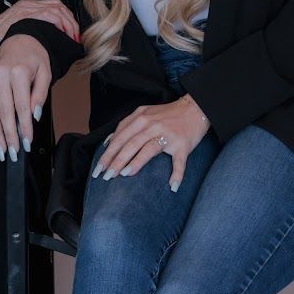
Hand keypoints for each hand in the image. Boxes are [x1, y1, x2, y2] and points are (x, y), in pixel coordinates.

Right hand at [0, 0, 79, 54]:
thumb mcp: (19, 33)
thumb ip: (33, 34)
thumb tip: (48, 45)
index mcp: (29, 7)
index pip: (55, 7)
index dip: (67, 19)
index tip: (73, 33)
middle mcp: (29, 4)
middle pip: (59, 7)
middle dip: (71, 22)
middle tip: (76, 37)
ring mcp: (27, 8)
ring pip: (57, 10)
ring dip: (68, 24)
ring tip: (72, 38)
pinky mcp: (25, 14)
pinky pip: (49, 15)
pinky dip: (60, 24)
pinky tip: (63, 34)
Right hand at [0, 35, 51, 161]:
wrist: (21, 36)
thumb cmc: (35, 54)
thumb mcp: (46, 72)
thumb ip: (40, 95)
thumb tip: (34, 116)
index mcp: (19, 72)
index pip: (21, 107)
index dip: (24, 127)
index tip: (27, 142)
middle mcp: (2, 75)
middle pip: (5, 112)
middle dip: (9, 135)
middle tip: (13, 153)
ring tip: (2, 150)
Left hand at [93, 95, 209, 190]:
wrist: (196, 107)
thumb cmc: (167, 114)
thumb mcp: (144, 113)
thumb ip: (127, 125)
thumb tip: (109, 141)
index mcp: (141, 118)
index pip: (119, 137)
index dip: (107, 154)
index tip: (98, 169)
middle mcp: (152, 125)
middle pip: (130, 144)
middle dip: (116, 161)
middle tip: (106, 176)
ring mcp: (168, 135)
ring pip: (148, 149)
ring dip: (136, 163)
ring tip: (124, 175)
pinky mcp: (182, 145)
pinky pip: (179, 162)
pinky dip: (177, 174)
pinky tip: (172, 186)